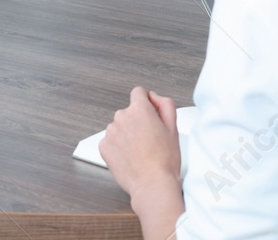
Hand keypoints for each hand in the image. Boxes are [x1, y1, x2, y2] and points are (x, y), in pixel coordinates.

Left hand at [99, 87, 184, 234]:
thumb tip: (155, 98)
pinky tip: (130, 157)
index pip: (138, 92)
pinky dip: (118, 147)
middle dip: (138, 121)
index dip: (147, 101)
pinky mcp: (103, 146)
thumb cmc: (164, 161)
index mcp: (139, 110)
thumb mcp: (173, 128)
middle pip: (129, 112)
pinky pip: (111, 141)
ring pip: (119, 127)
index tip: (149, 112)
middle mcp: (122, 117)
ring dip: (127, 135)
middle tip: (150, 139)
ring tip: (141, 152)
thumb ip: (165, 105)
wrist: (152, 185)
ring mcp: (110, 132)